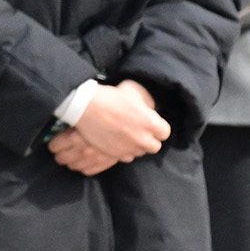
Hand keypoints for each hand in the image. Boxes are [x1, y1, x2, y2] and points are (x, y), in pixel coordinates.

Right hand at [50, 81, 165, 174]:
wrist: (85, 107)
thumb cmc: (110, 97)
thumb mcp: (134, 93)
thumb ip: (147, 104)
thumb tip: (151, 109)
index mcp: (151, 123)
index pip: (165, 133)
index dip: (158, 128)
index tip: (151, 124)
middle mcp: (143, 139)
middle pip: (154, 146)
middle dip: (149, 139)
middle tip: (139, 131)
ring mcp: (129, 148)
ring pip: (140, 152)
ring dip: (136, 146)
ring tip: (126, 135)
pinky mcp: (115, 154)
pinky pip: (126, 157)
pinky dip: (123, 150)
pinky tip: (117, 140)